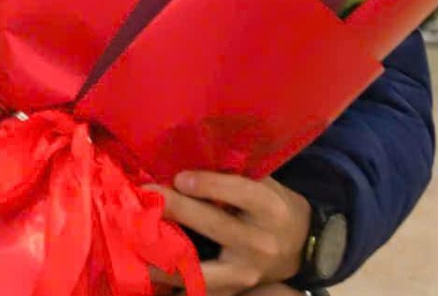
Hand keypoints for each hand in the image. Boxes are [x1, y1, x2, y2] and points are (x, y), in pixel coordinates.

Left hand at [149, 172, 310, 295]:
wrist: (302, 247)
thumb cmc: (272, 205)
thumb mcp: (263, 184)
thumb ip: (232, 174)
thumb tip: (185, 155)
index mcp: (270, 208)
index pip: (241, 193)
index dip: (210, 185)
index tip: (180, 177)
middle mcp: (261, 242)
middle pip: (217, 225)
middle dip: (179, 210)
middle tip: (147, 196)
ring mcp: (247, 273)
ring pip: (204, 268)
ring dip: (167, 255)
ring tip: (134, 240)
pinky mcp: (235, 289)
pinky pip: (200, 288)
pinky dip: (173, 279)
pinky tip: (145, 267)